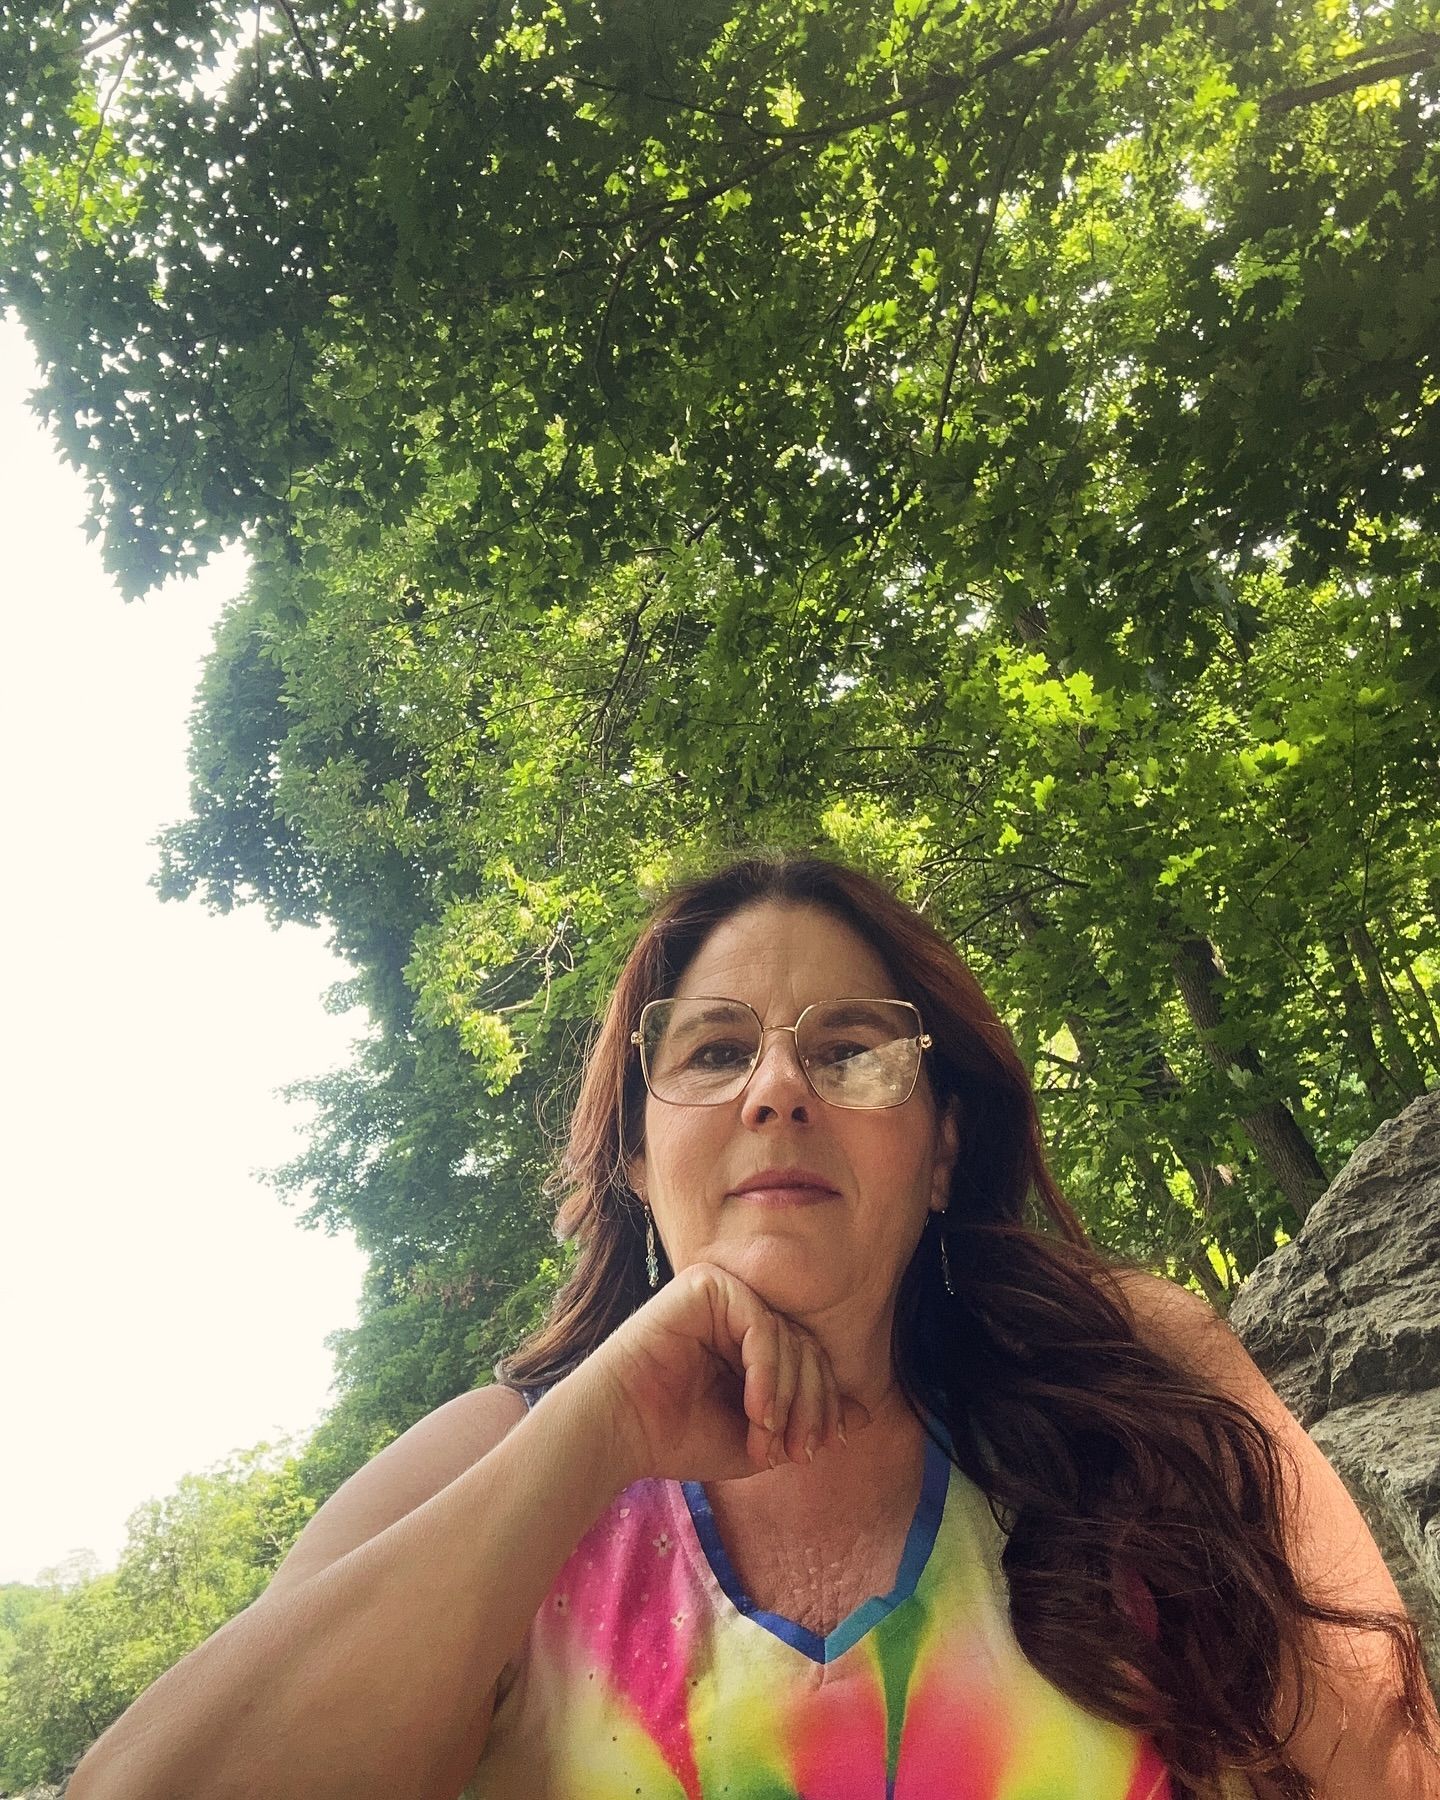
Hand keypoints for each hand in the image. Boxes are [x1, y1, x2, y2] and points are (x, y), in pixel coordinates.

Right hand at [573, 1261, 873, 1484]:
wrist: (619, 1432)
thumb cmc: (679, 1437)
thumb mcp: (760, 1437)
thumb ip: (808, 1421)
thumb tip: (866, 1414)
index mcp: (749, 1341)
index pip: (809, 1360)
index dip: (822, 1406)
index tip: (816, 1450)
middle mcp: (738, 1311)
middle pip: (806, 1348)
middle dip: (810, 1405)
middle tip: (797, 1451)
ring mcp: (723, 1294)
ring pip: (789, 1338)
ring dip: (788, 1397)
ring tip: (767, 1437)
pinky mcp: (705, 1285)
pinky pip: (761, 1325)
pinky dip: (767, 1372)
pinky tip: (755, 1410)